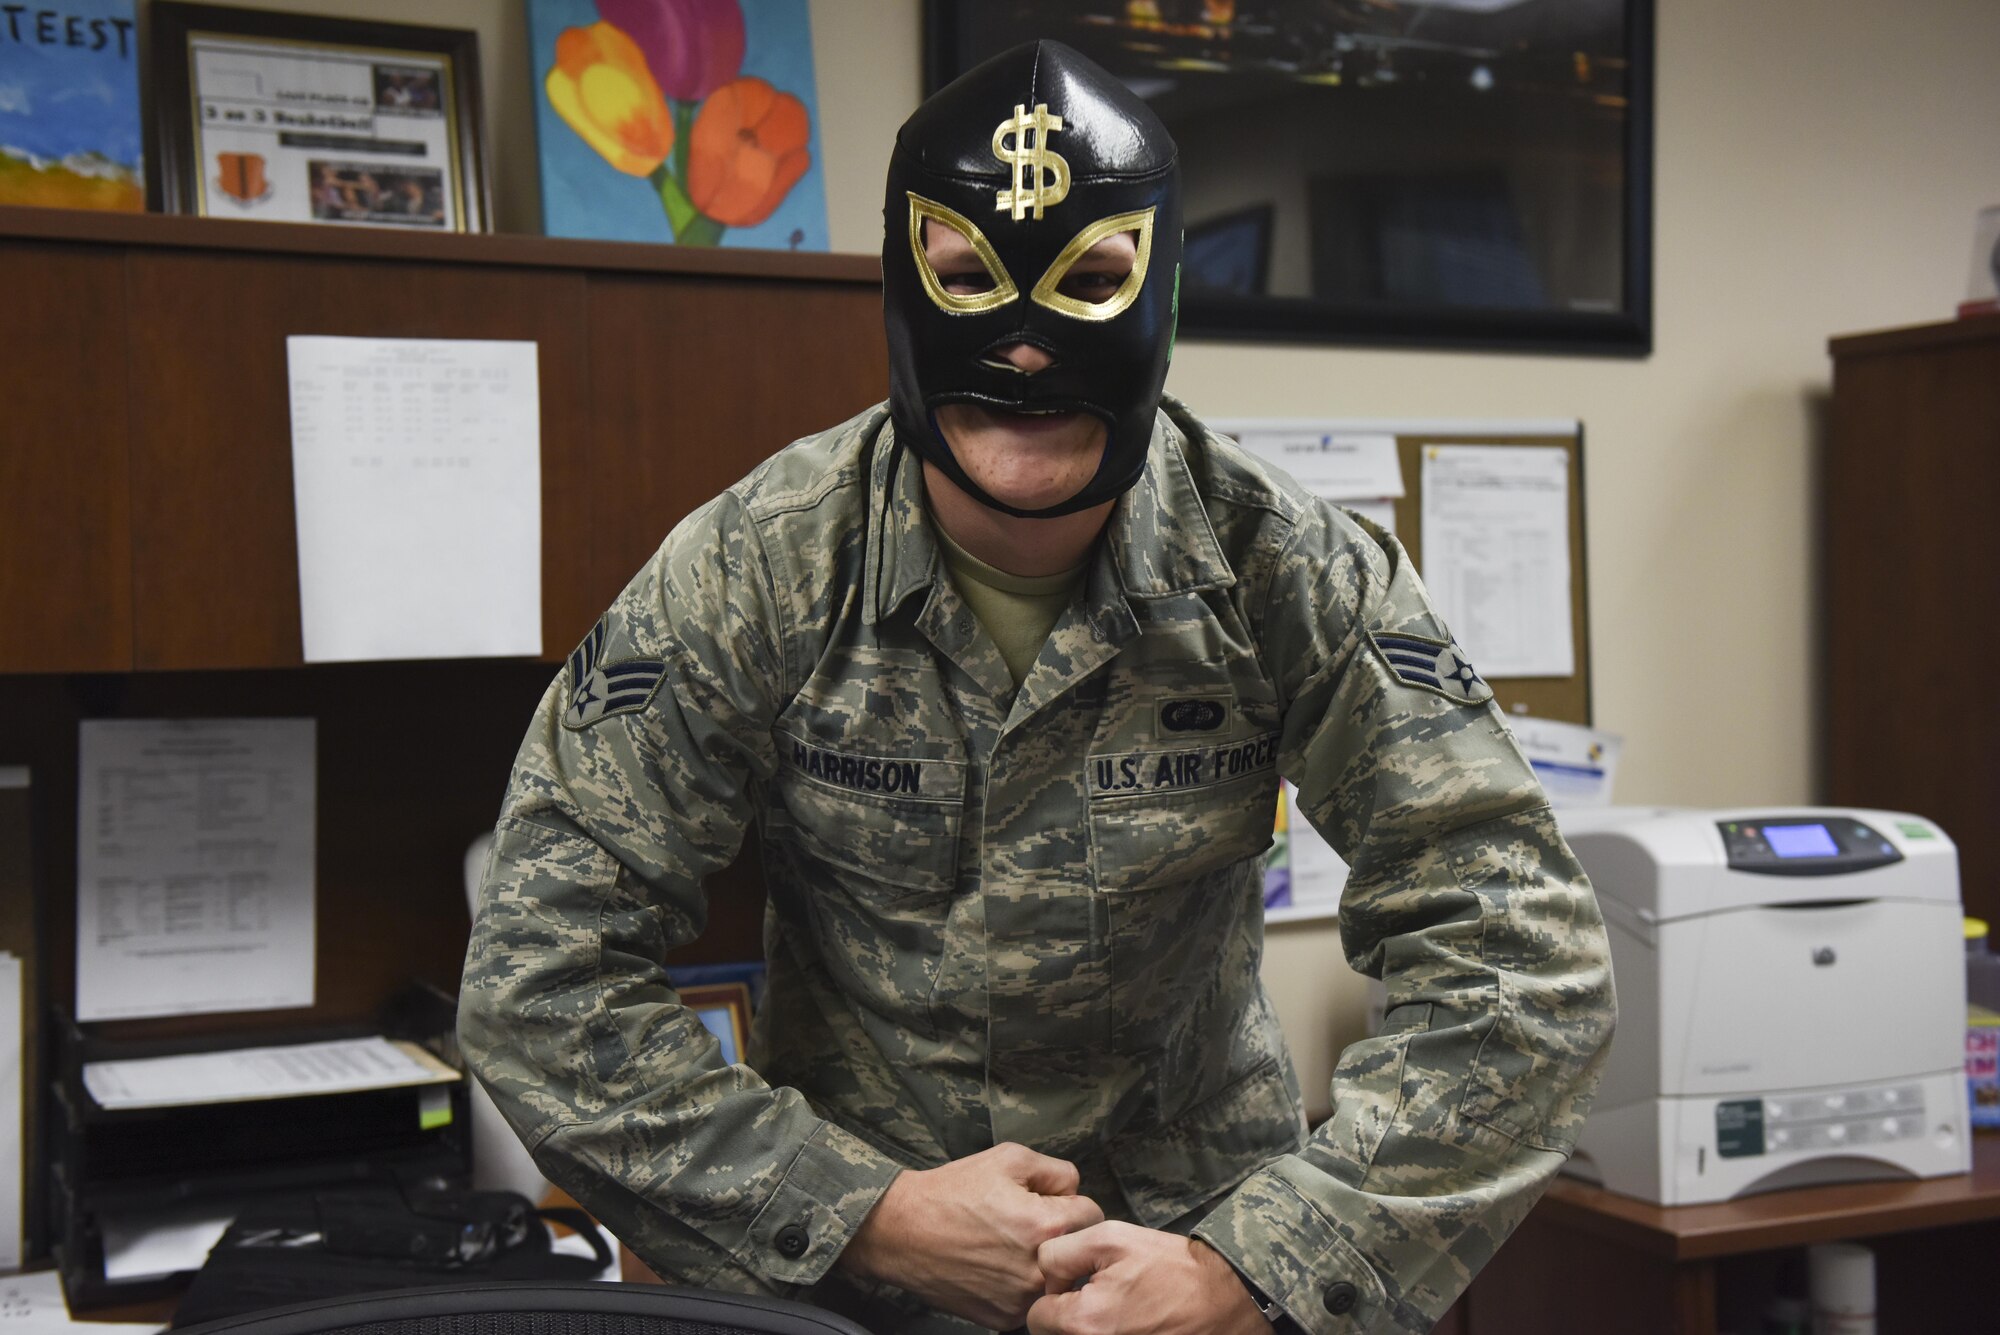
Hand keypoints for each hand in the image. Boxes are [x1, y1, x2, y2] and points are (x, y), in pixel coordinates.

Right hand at [839, 1142, 1104, 1329]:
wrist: (903, 1231)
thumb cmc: (951, 1193)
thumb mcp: (1008, 1158)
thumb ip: (1056, 1171)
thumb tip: (1075, 1190)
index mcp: (1047, 1225)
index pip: (1093, 1215)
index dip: (1070, 1204)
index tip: (1048, 1204)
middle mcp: (1039, 1269)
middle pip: (1077, 1251)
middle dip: (1061, 1236)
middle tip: (1027, 1226)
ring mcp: (1021, 1299)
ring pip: (1055, 1280)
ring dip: (1042, 1264)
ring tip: (1007, 1246)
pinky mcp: (1003, 1318)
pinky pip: (1029, 1301)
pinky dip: (1019, 1286)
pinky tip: (994, 1267)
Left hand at [1027, 1223, 1270, 1334]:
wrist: (1220, 1298)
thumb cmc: (1167, 1266)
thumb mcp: (1110, 1238)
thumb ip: (1061, 1254)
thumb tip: (1048, 1279)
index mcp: (1083, 1322)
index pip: (1036, 1317)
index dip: (1054, 1292)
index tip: (1078, 1283)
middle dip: (1067, 1316)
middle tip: (1100, 1295)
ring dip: (1087, 1326)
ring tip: (1118, 1308)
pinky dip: (1106, 1333)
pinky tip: (1129, 1322)